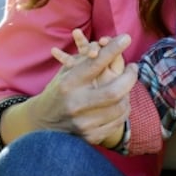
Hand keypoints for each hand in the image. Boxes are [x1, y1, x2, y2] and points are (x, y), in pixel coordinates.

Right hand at [27, 32, 136, 147]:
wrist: (42, 124)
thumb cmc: (58, 91)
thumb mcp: (65, 73)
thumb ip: (85, 60)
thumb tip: (110, 44)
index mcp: (68, 84)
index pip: (95, 64)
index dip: (113, 49)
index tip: (125, 38)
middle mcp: (75, 104)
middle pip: (114, 90)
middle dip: (130, 77)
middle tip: (133, 67)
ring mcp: (83, 123)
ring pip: (120, 107)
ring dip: (128, 94)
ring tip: (126, 85)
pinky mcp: (90, 137)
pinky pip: (118, 122)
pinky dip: (123, 110)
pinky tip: (121, 103)